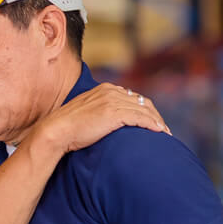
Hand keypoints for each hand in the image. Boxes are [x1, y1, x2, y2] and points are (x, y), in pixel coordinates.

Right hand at [34, 83, 169, 154]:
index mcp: (106, 89)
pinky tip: (159, 132)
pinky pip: (140, 118)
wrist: (57, 131)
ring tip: (165, 134)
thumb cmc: (69, 127)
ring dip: (157, 122)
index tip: (153, 122)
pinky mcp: (114, 113)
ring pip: (144, 110)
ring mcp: (112, 101)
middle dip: (155, 116)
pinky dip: (152, 124)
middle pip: (143, 102)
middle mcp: (111, 92)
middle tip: (164, 129)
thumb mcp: (88, 113)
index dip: (146, 110)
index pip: (134, 97)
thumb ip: (102, 110)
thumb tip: (111, 121)